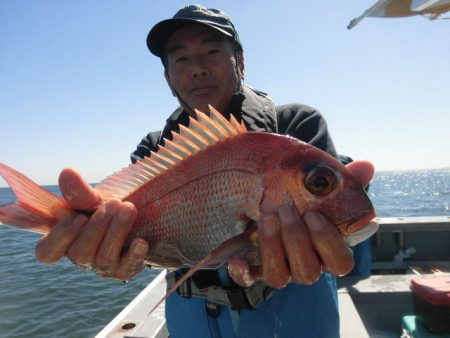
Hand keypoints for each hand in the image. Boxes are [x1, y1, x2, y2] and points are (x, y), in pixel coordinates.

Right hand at [35, 168, 148, 280]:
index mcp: (65, 240)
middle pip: (79, 252)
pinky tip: (141, 241)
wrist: (139, 216)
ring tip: (129, 209)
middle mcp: (81, 257)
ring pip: (103, 258)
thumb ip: (79, 192)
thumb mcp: (94, 200)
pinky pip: (127, 268)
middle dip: (98, 226)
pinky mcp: (124, 269)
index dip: (59, 238)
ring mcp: (102, 266)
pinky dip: (134, 255)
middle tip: (114, 204)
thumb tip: (67, 172)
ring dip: (117, 232)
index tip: (78, 216)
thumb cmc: (107, 209)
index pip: (47, 251)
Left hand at [228, 160, 374, 287]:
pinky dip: (242, 273)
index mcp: (327, 251)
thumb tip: (367, 167)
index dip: (328, 243)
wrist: (271, 200)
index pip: (340, 263)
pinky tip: (235, 259)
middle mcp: (305, 265)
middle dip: (296, 239)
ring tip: (267, 216)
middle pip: (308, 271)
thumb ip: (344, 179)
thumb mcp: (321, 185)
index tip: (314, 214)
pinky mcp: (254, 268)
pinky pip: (248, 280)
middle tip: (286, 209)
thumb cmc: (303, 196)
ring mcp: (280, 269)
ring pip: (278, 277)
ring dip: (273, 247)